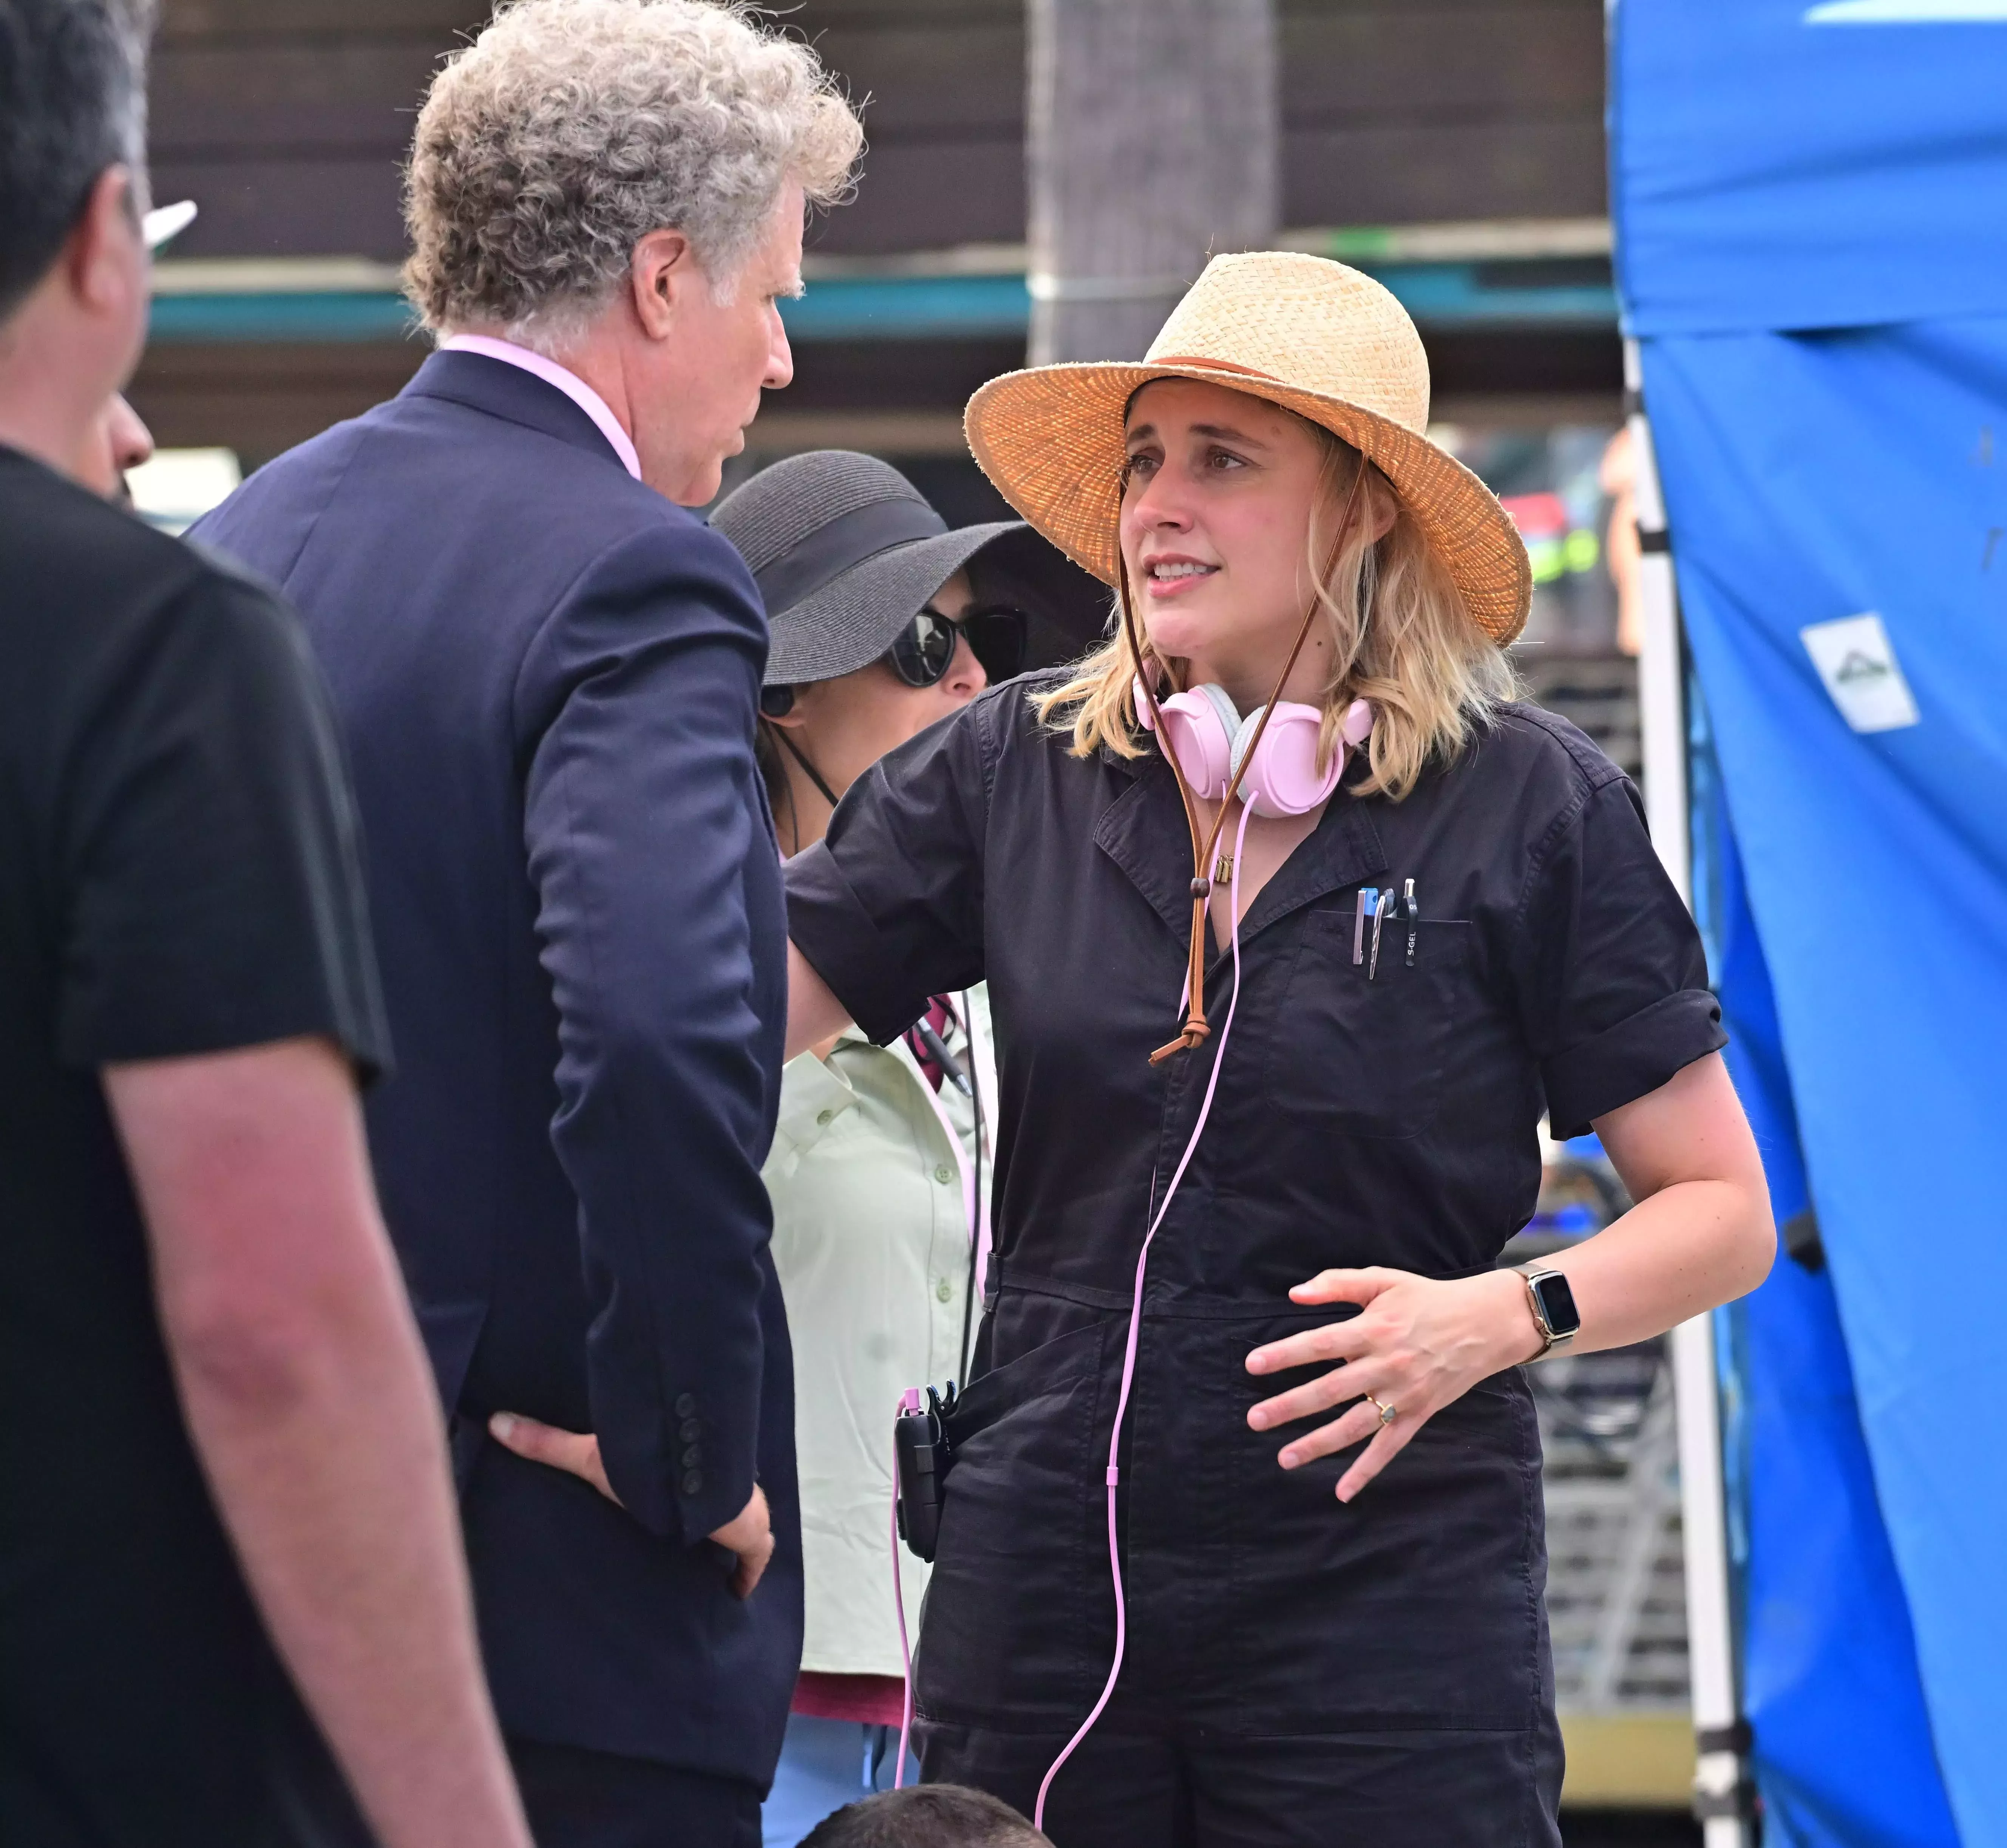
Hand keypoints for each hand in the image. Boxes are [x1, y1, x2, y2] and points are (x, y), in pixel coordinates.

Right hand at [487, 1414, 773, 1598]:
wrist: (699, 1486)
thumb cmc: (650, 1469)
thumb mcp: (592, 1457)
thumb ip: (547, 1443)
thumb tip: (495, 1421)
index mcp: (680, 1482)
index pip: (683, 1494)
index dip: (678, 1507)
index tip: (668, 1523)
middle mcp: (711, 1497)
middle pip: (712, 1516)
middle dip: (704, 1534)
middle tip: (684, 1558)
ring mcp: (739, 1518)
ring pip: (738, 1538)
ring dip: (727, 1553)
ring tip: (705, 1580)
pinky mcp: (753, 1538)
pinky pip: (754, 1562)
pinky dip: (746, 1577)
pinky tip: (735, 1596)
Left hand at [1244, 1267, 1543, 1501]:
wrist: (1484, 1324)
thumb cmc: (1426, 1298)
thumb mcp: (1383, 1280)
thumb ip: (1337, 1283)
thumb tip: (1295, 1293)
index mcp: (1374, 1328)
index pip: (1319, 1344)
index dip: (1284, 1354)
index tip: (1252, 1365)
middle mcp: (1386, 1364)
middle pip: (1331, 1389)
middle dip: (1290, 1406)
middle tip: (1254, 1419)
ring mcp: (1404, 1394)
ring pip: (1355, 1425)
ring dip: (1318, 1443)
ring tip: (1283, 1458)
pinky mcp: (1419, 1414)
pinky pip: (1389, 1447)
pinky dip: (1366, 1470)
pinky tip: (1342, 1491)